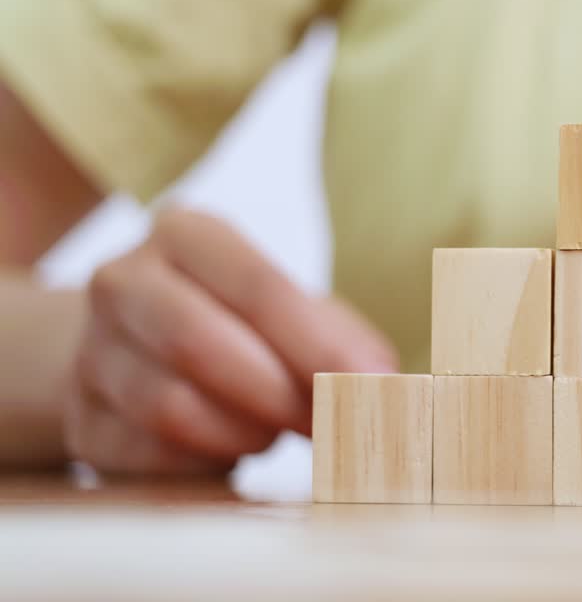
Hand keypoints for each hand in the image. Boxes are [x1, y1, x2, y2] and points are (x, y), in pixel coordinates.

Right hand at [65, 208, 395, 474]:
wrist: (133, 350)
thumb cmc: (239, 323)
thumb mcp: (293, 309)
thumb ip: (340, 338)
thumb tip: (383, 383)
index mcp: (185, 235)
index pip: (256, 286)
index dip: (318, 343)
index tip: (370, 384)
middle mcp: (124, 282)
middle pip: (199, 343)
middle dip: (280, 393)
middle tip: (331, 422)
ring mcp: (92, 353)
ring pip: (171, 406)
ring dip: (245, 432)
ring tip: (278, 429)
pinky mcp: (83, 422)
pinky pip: (152, 456)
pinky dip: (209, 462)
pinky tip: (235, 449)